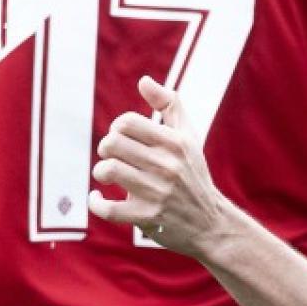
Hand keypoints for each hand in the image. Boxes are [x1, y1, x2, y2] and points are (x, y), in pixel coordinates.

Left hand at [88, 76, 232, 254]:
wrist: (211, 224)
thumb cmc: (194, 176)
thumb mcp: (189, 138)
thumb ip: (170, 105)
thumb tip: (143, 81)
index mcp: (176, 143)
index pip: (127, 122)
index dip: (118, 128)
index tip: (123, 139)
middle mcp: (168, 166)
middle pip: (113, 144)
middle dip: (106, 149)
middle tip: (113, 157)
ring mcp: (157, 193)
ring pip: (108, 171)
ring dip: (101, 172)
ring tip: (107, 175)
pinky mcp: (147, 218)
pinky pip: (108, 208)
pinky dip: (95, 203)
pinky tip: (97, 199)